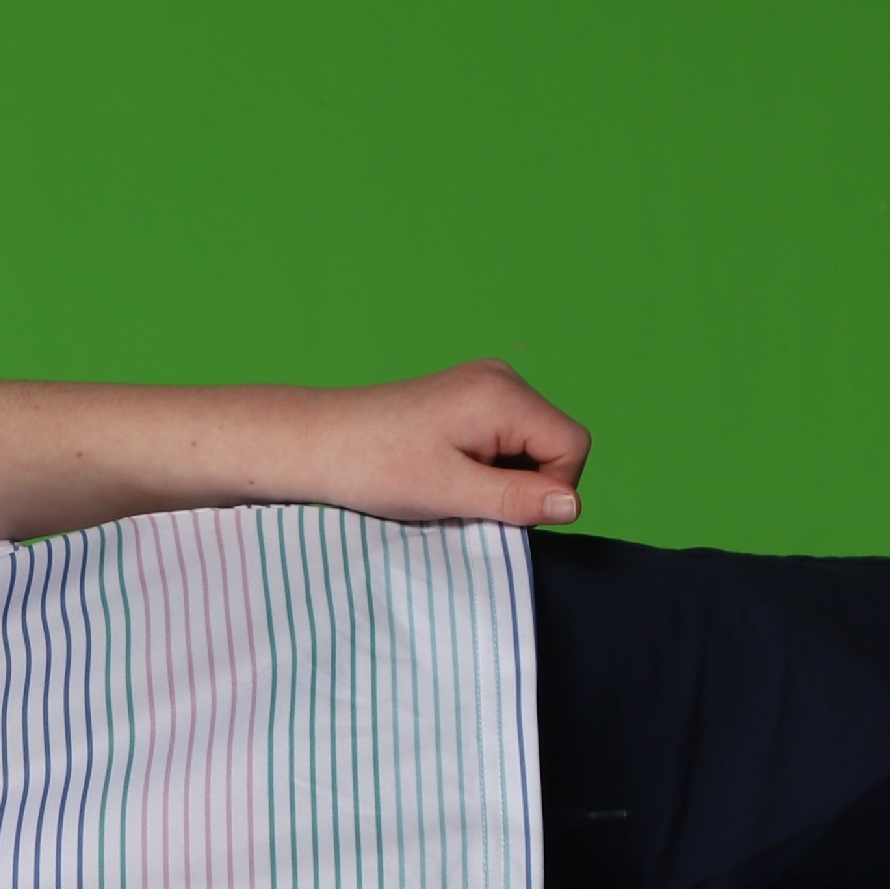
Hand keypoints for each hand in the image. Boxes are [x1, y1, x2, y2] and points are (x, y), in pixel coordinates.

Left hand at [304, 361, 590, 527]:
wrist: (316, 444)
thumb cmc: (374, 467)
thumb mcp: (450, 493)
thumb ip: (517, 499)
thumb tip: (573, 507)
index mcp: (503, 396)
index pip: (572, 446)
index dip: (550, 489)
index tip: (499, 508)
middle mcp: (501, 379)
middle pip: (554, 443)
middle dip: (524, 483)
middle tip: (466, 498)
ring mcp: (484, 385)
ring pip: (530, 445)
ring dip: (503, 477)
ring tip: (449, 484)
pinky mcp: (467, 399)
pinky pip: (504, 439)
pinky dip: (486, 466)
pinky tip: (446, 472)